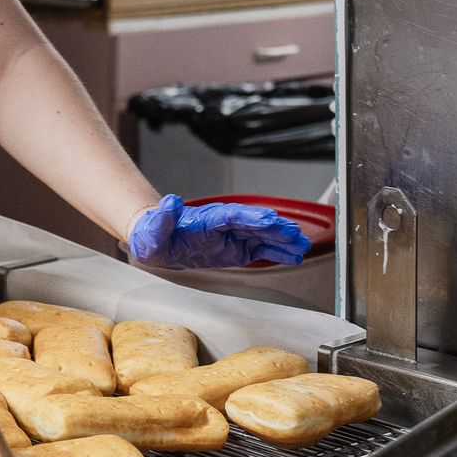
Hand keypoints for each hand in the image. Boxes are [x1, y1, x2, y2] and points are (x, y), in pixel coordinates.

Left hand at [127, 193, 311, 268]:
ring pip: (261, 236)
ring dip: (282, 240)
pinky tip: (293, 255)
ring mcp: (231, 237)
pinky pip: (259, 250)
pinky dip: (277, 252)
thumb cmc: (154, 236)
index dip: (251, 218)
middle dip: (276, 228)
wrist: (157, 242)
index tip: (269, 220)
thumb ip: (163, 217)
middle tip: (297, 234)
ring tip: (302, 244)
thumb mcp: (153, 230)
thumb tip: (170, 200)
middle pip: (253, 224)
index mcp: (205, 219)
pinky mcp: (234, 250)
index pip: (232, 216)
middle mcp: (222, 225)